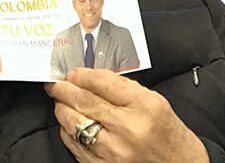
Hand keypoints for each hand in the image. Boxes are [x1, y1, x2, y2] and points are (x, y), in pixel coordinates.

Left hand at [45, 68, 208, 162]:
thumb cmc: (168, 134)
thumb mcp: (154, 101)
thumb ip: (122, 87)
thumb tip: (88, 78)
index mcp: (144, 106)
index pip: (102, 82)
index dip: (81, 75)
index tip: (72, 73)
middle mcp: (129, 129)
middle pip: (83, 101)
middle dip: (64, 89)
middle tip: (56, 83)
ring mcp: (115, 152)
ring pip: (73, 123)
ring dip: (61, 108)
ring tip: (60, 101)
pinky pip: (75, 145)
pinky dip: (67, 131)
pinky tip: (69, 123)